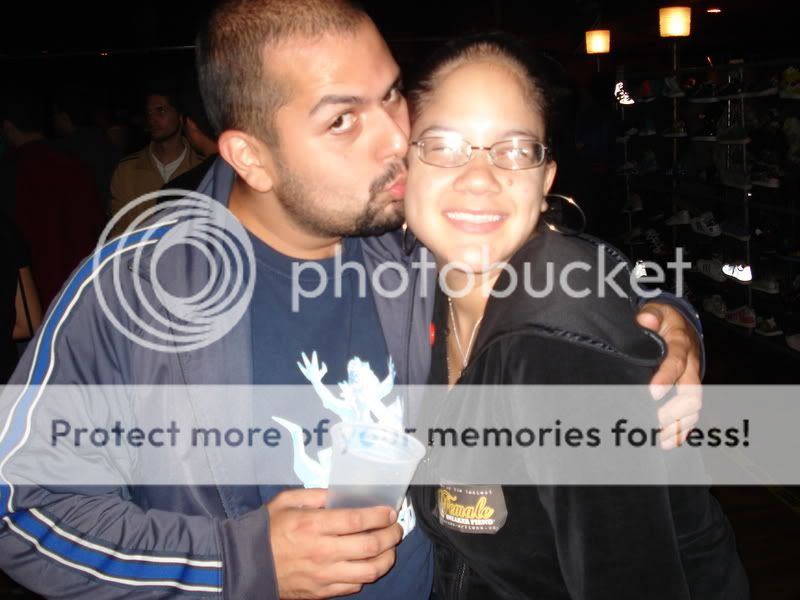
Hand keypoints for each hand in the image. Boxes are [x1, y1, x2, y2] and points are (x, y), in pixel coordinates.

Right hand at [267, 488, 402, 598]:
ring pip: (370, 570)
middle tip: (395, 528)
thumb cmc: (266, 530)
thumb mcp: (286, 501)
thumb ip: (315, 494)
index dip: (380, 515)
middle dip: (391, 535)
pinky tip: (367, 563)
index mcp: (314, 525)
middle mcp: (323, 551)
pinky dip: (367, 574)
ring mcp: (324, 575)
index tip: (389, 511)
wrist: (245, 564)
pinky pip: (355, 586)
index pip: (358, 520)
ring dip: (387, 558)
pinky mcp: (322, 592)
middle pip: (371, 546)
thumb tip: (340, 494)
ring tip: (389, 548)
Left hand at [636, 302, 701, 448]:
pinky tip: (669, 442)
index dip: (666, 377)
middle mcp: (690, 365)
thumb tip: (645, 319)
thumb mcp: (657, 311)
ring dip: (679, 426)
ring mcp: (691, 380)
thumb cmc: (665, 320)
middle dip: (674, 410)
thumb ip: (651, 314)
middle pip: (690, 393)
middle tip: (654, 421)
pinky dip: (682, 429)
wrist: (681, 324)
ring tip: (662, 440)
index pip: (675, 362)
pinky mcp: (688, 391)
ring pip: (692, 408)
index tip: (652, 392)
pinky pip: (690, 413)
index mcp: (681, 345)